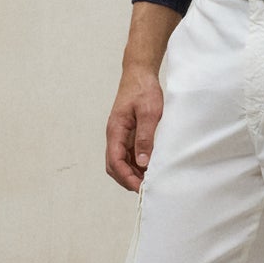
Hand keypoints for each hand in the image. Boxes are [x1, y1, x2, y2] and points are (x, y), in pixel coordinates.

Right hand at [106, 69, 163, 192]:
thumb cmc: (143, 90)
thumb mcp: (149, 113)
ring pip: (120, 161)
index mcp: (115, 131)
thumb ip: (145, 138)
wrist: (139, 73)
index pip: (115, 162)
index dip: (127, 177)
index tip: (140, 188)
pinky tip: (148, 168)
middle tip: (146, 189)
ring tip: (149, 181)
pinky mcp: (127, 133)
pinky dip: (135, 164)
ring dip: (132, 173)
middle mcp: (114, 135)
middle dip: (127, 179)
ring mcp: (120, 135)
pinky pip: (127, 154)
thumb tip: (142, 163)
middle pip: (114, 166)